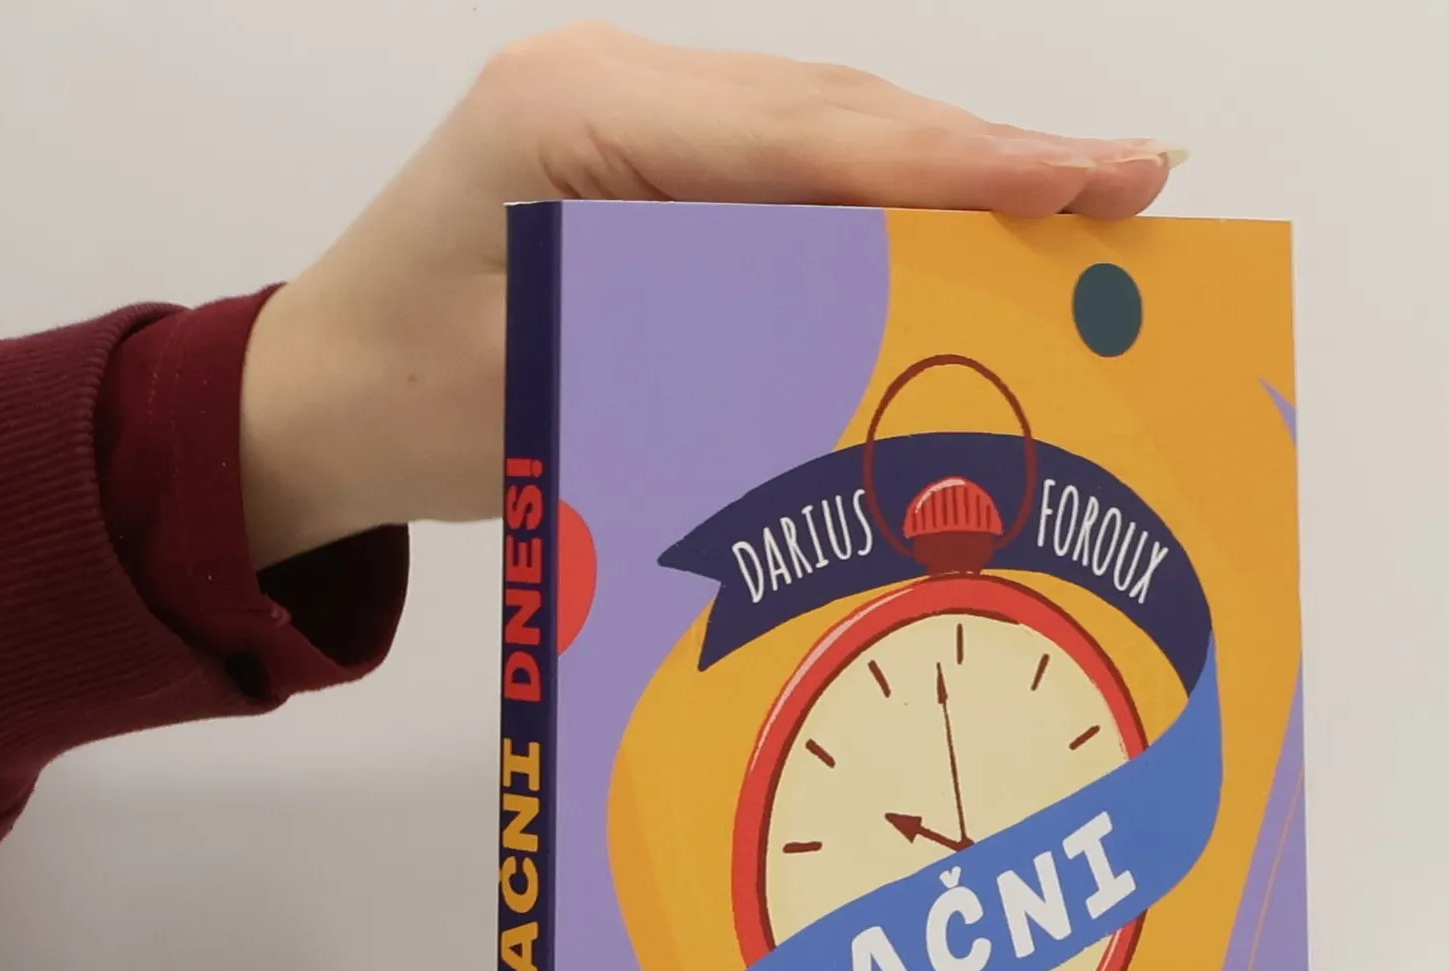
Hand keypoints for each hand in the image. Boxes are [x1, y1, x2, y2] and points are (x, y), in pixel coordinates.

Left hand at [238, 23, 1178, 568]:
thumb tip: (887, 350)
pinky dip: (885, 203)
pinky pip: (790, 167)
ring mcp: (631, 111)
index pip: (807, 136)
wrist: (316, 396)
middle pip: (838, 113)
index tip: (1089, 177)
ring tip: (1082, 203)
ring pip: (827, 130)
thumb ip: (709, 353)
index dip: (959, 161)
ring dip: (951, 173)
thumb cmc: (409, 408)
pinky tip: (965, 231)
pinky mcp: (645, 157)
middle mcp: (613, 85)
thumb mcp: (558, 397)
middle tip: (1132, 186)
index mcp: (577, 118)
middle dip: (988, 157)